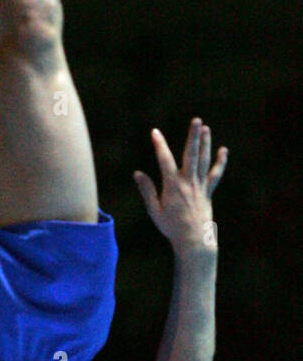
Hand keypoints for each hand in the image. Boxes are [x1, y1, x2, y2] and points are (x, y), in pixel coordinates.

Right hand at [134, 118, 227, 256]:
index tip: (155, 132)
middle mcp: (188, 182)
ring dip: (205, 143)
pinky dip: (220, 162)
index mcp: (173, 185)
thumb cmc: (171, 227)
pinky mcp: (208, 191)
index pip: (164, 160)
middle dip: (193, 136)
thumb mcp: (154, 210)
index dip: (159, 144)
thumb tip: (137, 173)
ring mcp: (200, 186)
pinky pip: (215, 174)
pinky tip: (223, 150)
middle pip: (191, 154)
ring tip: (205, 128)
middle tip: (197, 120)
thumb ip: (147, 190)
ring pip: (204, 160)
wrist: (193, 240)